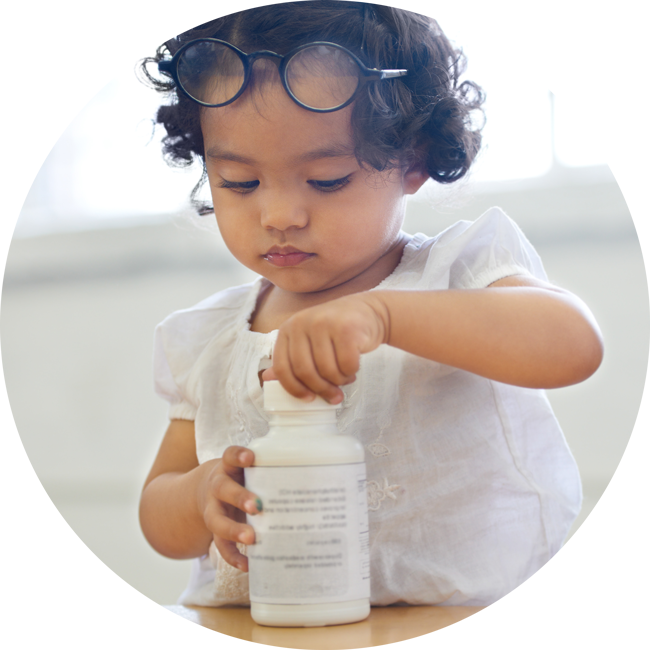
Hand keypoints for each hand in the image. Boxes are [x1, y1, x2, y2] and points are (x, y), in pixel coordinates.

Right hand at [197, 446, 260, 570]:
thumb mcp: (247, 467)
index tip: (250, 457)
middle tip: (258, 506)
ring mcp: (213, 509)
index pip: (229, 456)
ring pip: (217, 520)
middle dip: (240, 497)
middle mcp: (217, 487)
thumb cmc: (239, 477)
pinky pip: (220, 545)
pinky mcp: (215, 530)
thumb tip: (309, 471)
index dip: (238, 456)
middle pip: (223, 489)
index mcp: (228, 467)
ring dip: (233, 530)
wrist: (206, 491)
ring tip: (252, 538)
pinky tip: (248, 565)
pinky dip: (233, 556)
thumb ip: (268, 468)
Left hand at [264, 292, 388, 403]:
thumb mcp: (309, 342)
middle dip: (321, 389)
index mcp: (288, 329)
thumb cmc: (335, 332)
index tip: (308, 399)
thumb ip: (290, 360)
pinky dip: (351, 372)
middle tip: (334, 396)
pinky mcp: (346, 328)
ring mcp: (323, 323)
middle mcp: (302, 323)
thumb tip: (267, 379)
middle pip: (305, 372)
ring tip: (345, 376)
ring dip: (339, 381)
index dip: (294, 389)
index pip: (282, 367)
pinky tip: (354, 367)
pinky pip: (346, 364)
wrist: (368, 311)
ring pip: (327, 371)